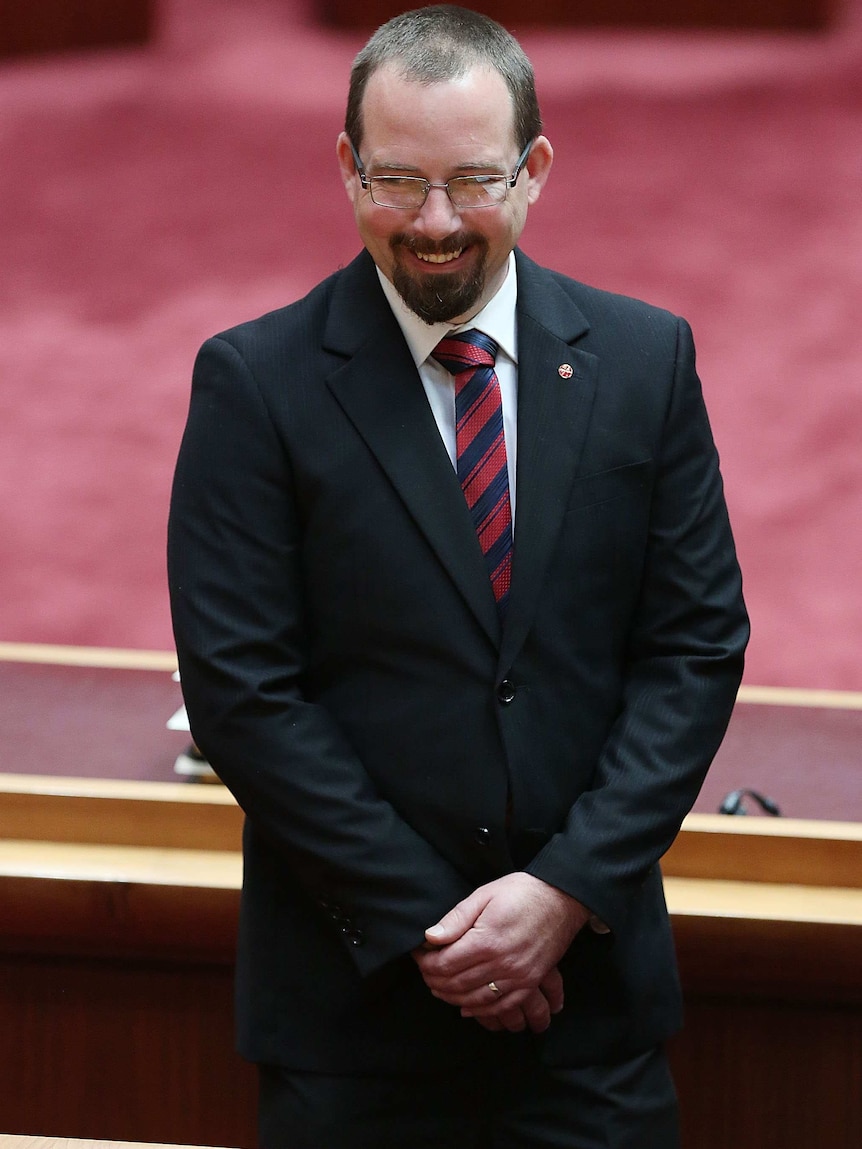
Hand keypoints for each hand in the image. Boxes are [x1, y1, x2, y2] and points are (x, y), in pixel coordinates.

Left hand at [412, 873, 589, 1030]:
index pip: (445, 964)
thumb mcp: (484, 895)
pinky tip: (467, 1008)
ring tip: (439, 989)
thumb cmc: (521, 892)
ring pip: (475, 1000)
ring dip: (452, 998)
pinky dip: (481, 1011)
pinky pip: (502, 1006)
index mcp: (486, 941)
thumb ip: (456, 918)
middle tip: (424, 973)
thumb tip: (430, 937)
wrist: (561, 899)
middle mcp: (502, 964)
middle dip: (434, 981)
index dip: (426, 963)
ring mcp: (518, 977)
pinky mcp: (530, 982)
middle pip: (457, 984)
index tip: (418, 956)